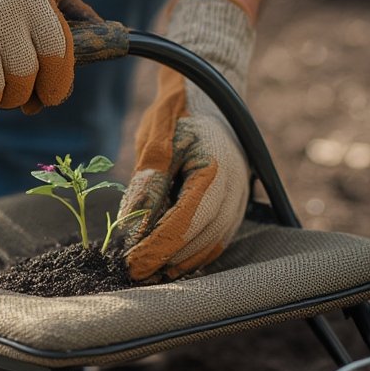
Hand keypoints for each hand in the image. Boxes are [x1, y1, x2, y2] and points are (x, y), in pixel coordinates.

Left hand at [119, 0, 254, 280]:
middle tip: (134, 273)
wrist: (207, 96)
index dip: (156, 246)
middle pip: (200, 238)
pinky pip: (218, 238)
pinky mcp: (234, 204)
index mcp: (213, 169)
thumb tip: (133, 231)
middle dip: (166, 259)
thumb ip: (148, 185)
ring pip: (211, 243)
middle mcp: (233, 187)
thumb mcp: (154, 142)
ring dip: (180, 262)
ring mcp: (238, 197)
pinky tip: (170, 264)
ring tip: (149, 274)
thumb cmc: (176, 115)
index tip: (131, 263)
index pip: (184, 220)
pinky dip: (194, 254)